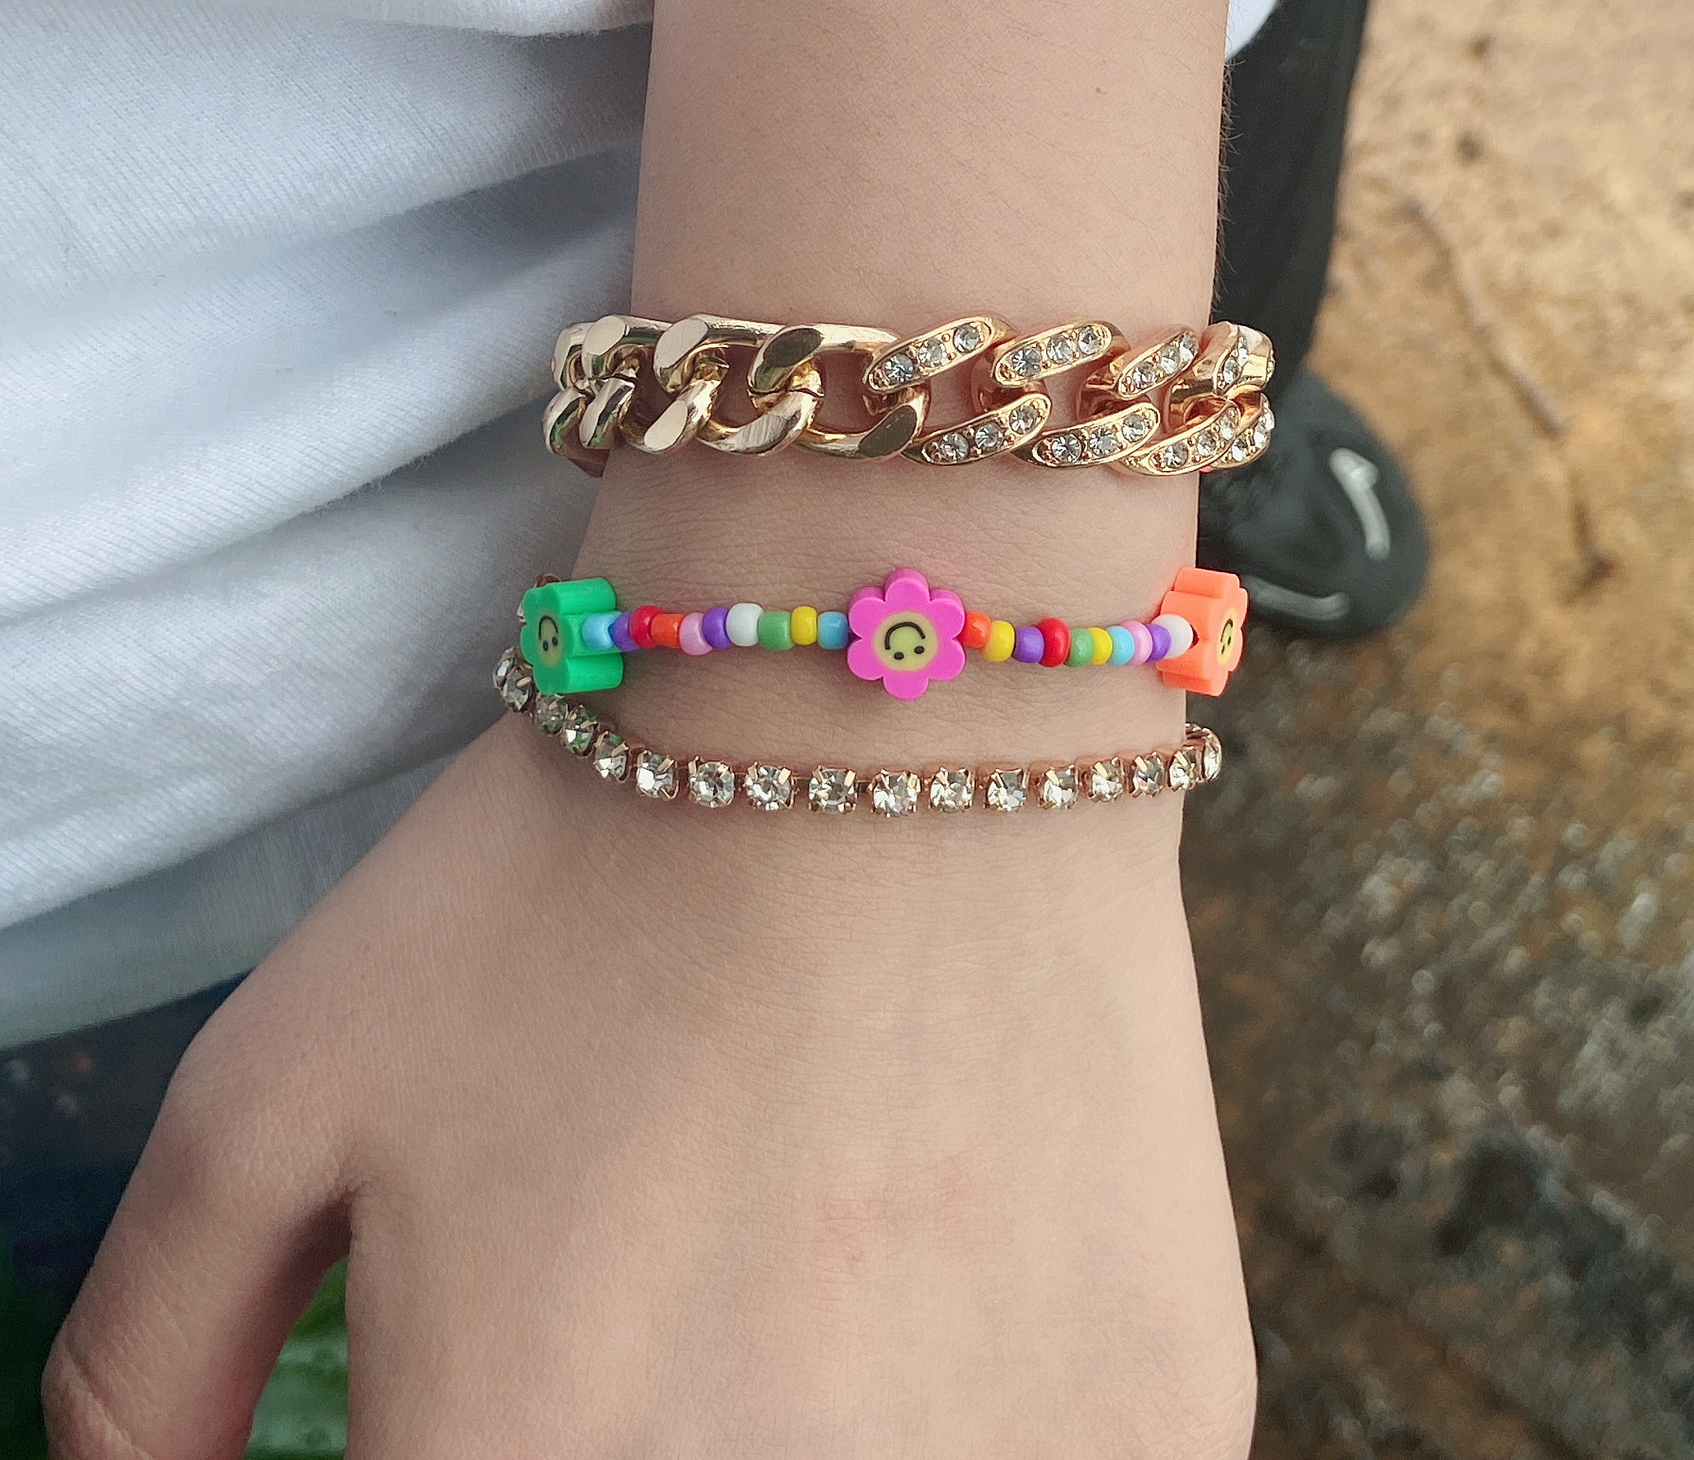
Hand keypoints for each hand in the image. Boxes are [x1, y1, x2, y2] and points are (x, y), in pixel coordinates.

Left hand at [45, 712, 1254, 1457]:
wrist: (892, 696)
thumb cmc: (574, 872)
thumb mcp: (267, 1092)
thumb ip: (144, 1369)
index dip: (481, 1438)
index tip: (526, 1359)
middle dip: (637, 1422)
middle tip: (678, 1271)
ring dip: (818, 1421)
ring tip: (823, 1237)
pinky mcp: (1161, 1426)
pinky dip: (987, 1397)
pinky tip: (962, 1227)